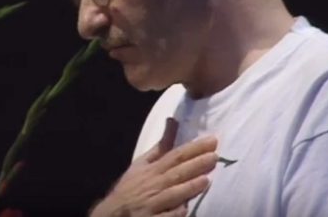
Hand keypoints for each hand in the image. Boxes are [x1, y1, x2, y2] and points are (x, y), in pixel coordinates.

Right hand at [90, 118, 217, 216]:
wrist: (112, 212)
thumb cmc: (131, 186)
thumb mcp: (142, 163)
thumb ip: (161, 145)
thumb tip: (173, 120)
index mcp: (153, 169)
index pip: (175, 155)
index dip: (194, 148)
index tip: (212, 141)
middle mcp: (154, 184)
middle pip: (177, 172)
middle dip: (195, 164)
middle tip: (214, 156)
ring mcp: (153, 203)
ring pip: (172, 194)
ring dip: (188, 187)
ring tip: (206, 180)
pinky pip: (164, 216)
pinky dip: (174, 212)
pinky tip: (186, 209)